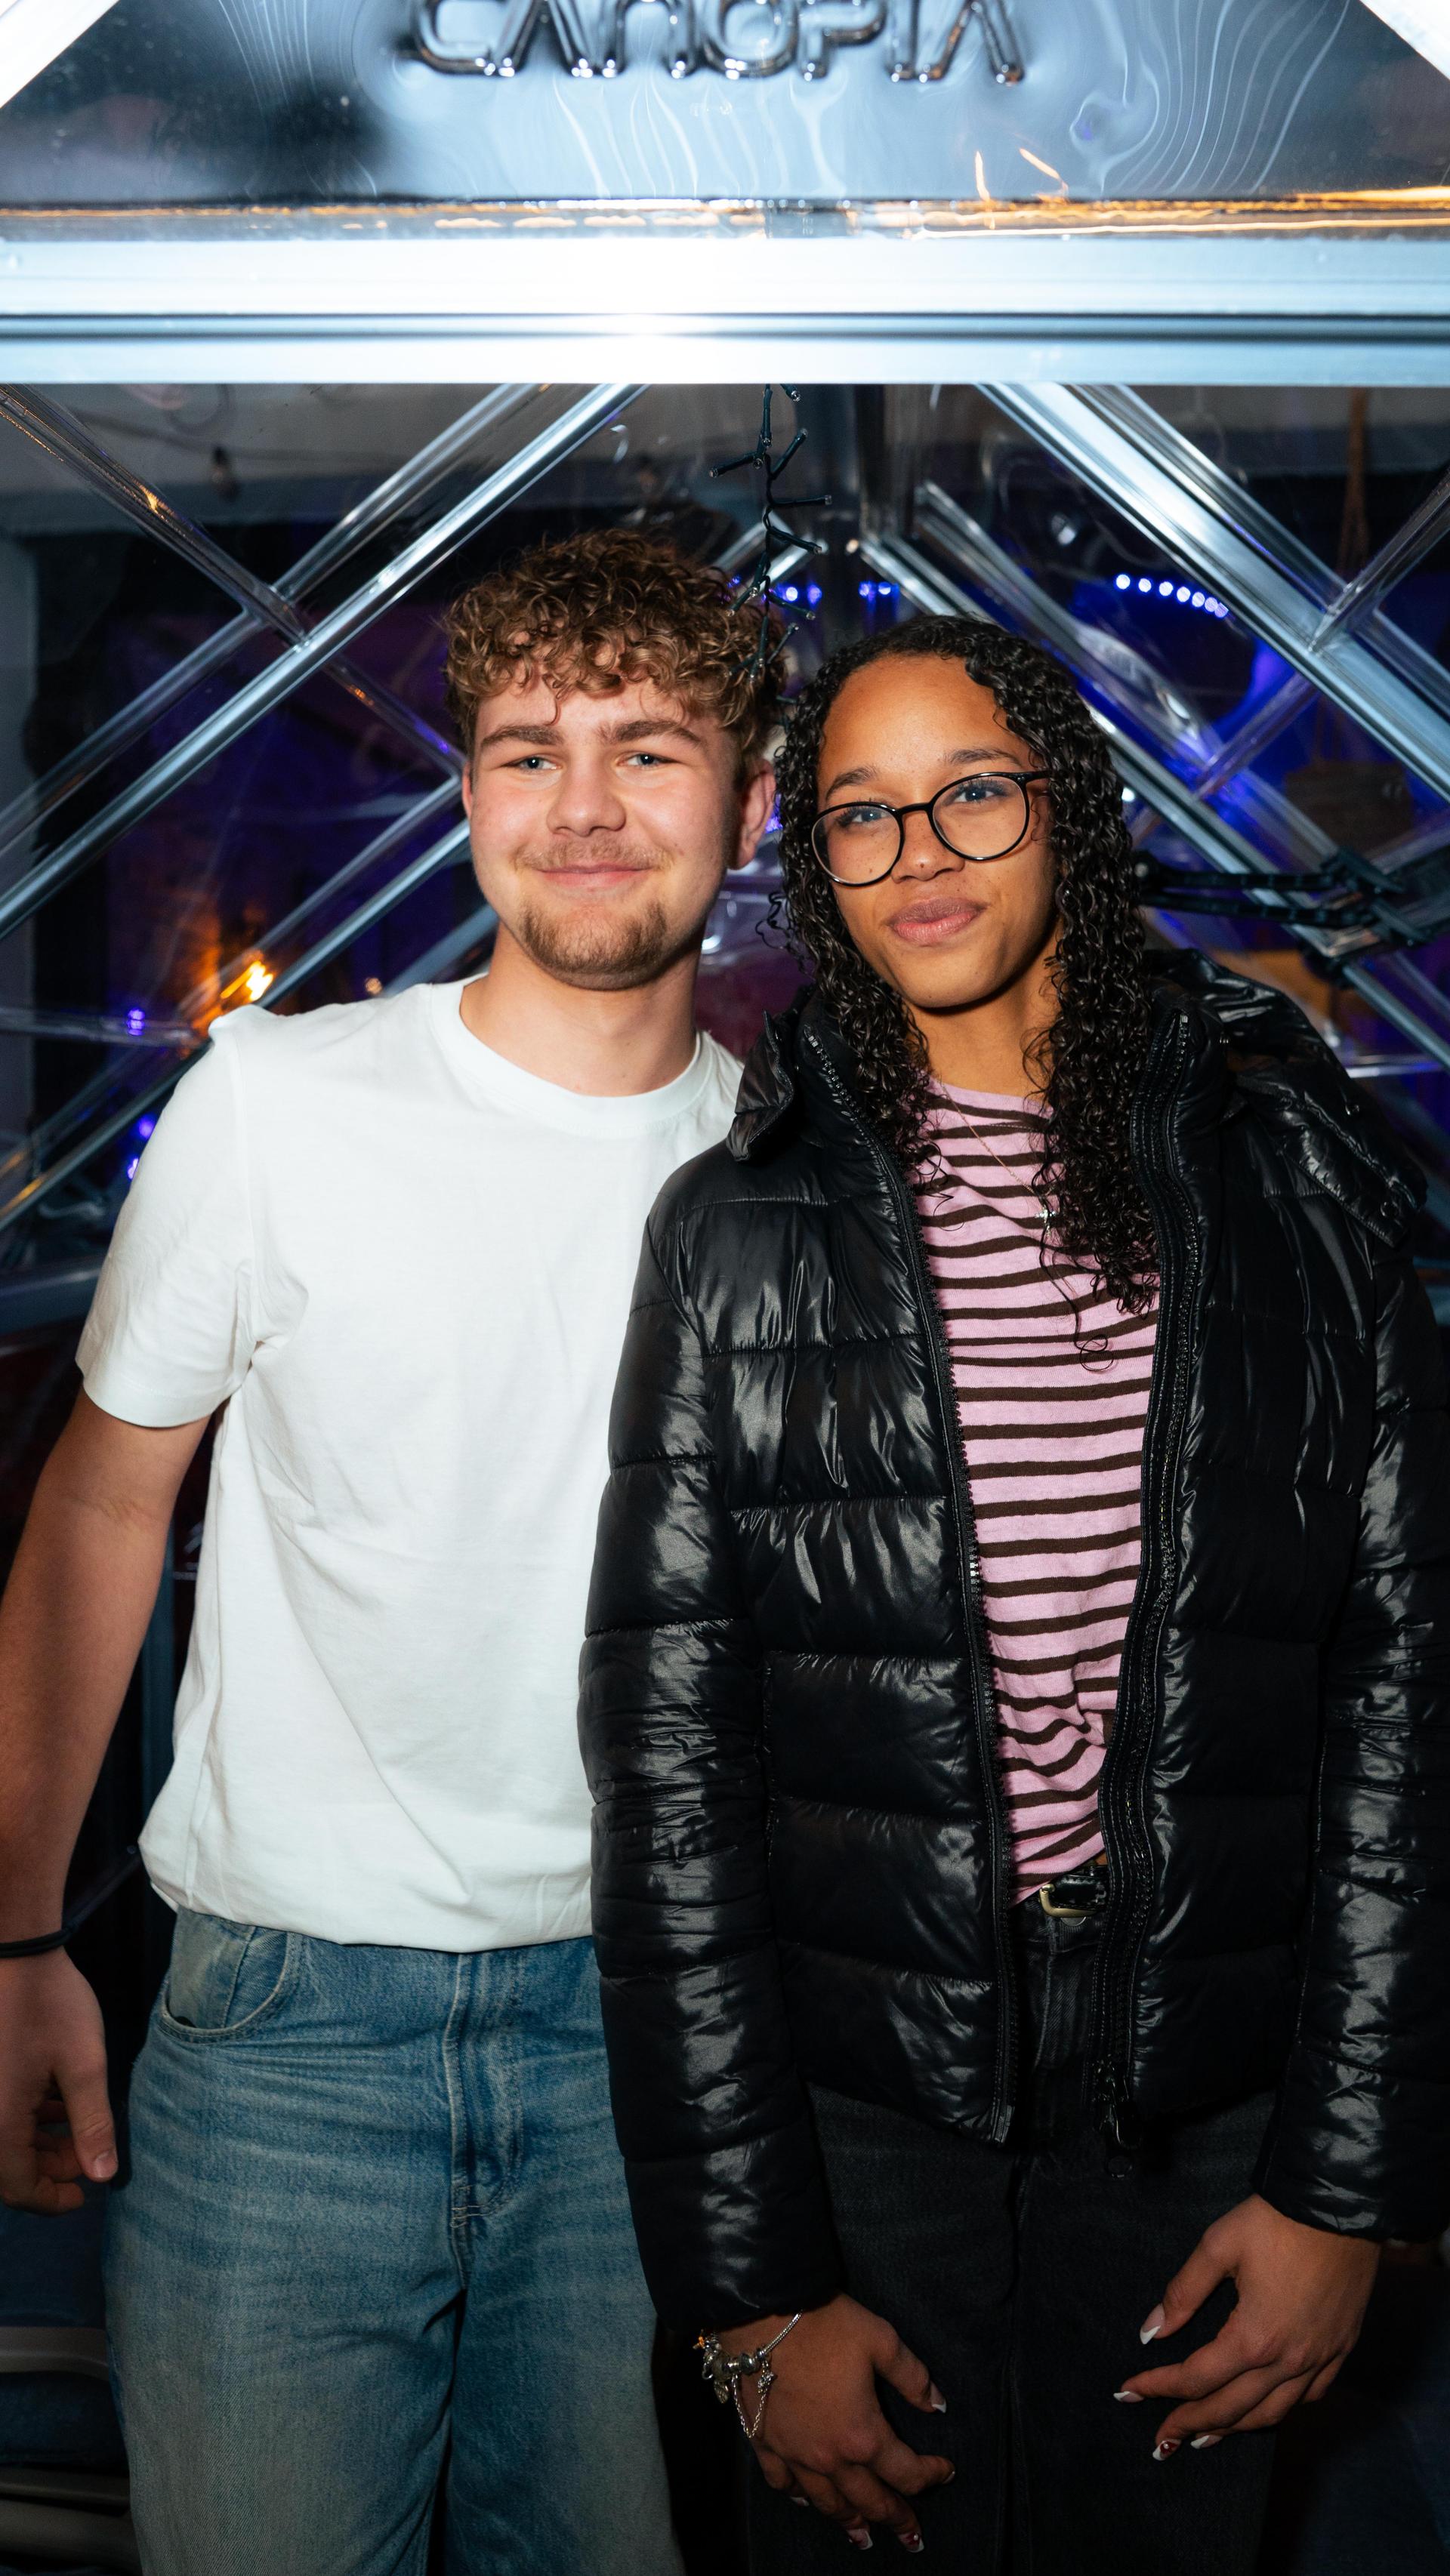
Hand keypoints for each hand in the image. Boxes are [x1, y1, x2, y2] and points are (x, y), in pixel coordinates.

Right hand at [0, 1951, 115, 2211]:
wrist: (16, 1952)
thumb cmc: (52, 2004)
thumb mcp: (84, 2066)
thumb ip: (92, 2125)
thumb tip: (102, 2176)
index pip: (18, 2188)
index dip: (53, 2199)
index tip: (86, 2194)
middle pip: (8, 2168)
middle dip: (50, 2168)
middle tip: (88, 2153)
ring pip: (4, 2141)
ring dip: (38, 2142)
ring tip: (77, 2124)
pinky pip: (0, 2114)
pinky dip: (24, 2118)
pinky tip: (54, 2100)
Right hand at [718, 2295, 952, 2550]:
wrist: (762, 2314)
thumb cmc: (826, 2325)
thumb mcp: (881, 2340)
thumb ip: (913, 2377)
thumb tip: (938, 2405)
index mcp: (863, 2435)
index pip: (906, 2471)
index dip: (931, 2475)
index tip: (947, 2472)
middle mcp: (829, 2457)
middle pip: (869, 2500)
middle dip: (895, 2518)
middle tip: (911, 2535)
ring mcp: (794, 2455)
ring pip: (826, 2503)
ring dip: (850, 2522)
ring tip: (863, 2536)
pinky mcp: (764, 2444)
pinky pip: (783, 2483)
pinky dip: (798, 2497)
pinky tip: (805, 2500)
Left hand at [1117, 2193, 1377, 2455]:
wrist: (1338, 2205)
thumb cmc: (1275, 2221)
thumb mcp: (1217, 2246)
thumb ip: (1182, 2293)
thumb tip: (1149, 2331)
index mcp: (1254, 2338)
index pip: (1196, 2378)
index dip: (1158, 2386)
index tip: (1129, 2390)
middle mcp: (1288, 2361)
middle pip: (1231, 2409)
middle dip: (1190, 2424)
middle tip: (1160, 2438)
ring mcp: (1320, 2359)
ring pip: (1272, 2414)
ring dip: (1234, 2429)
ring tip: (1204, 2438)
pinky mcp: (1341, 2350)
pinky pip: (1309, 2397)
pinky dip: (1280, 2410)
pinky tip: (1264, 2409)